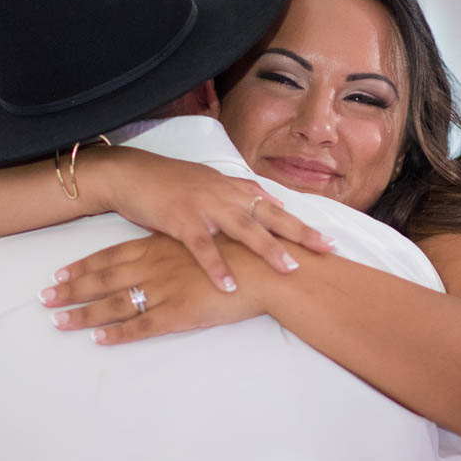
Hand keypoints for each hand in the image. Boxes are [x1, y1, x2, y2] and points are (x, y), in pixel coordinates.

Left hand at [44, 235, 265, 343]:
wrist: (269, 268)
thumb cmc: (242, 251)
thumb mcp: (204, 239)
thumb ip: (182, 247)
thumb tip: (168, 252)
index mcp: (161, 247)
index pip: (112, 256)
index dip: (84, 266)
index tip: (60, 273)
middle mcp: (156, 266)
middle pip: (104, 279)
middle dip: (71, 289)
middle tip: (44, 297)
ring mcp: (165, 290)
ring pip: (115, 304)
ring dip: (83, 314)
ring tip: (58, 322)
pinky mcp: (179, 314)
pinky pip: (141, 326)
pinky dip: (118, 333)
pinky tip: (98, 339)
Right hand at [94, 146, 333, 290]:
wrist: (132, 174)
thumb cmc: (171, 182)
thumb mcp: (212, 183)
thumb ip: (243, 193)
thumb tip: (273, 202)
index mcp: (233, 189)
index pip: (275, 209)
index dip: (301, 225)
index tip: (328, 241)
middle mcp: (226, 196)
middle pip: (270, 216)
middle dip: (300, 233)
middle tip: (327, 249)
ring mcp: (205, 207)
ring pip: (243, 229)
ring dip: (268, 249)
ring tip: (289, 269)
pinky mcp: (181, 220)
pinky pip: (203, 247)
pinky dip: (216, 266)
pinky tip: (228, 285)